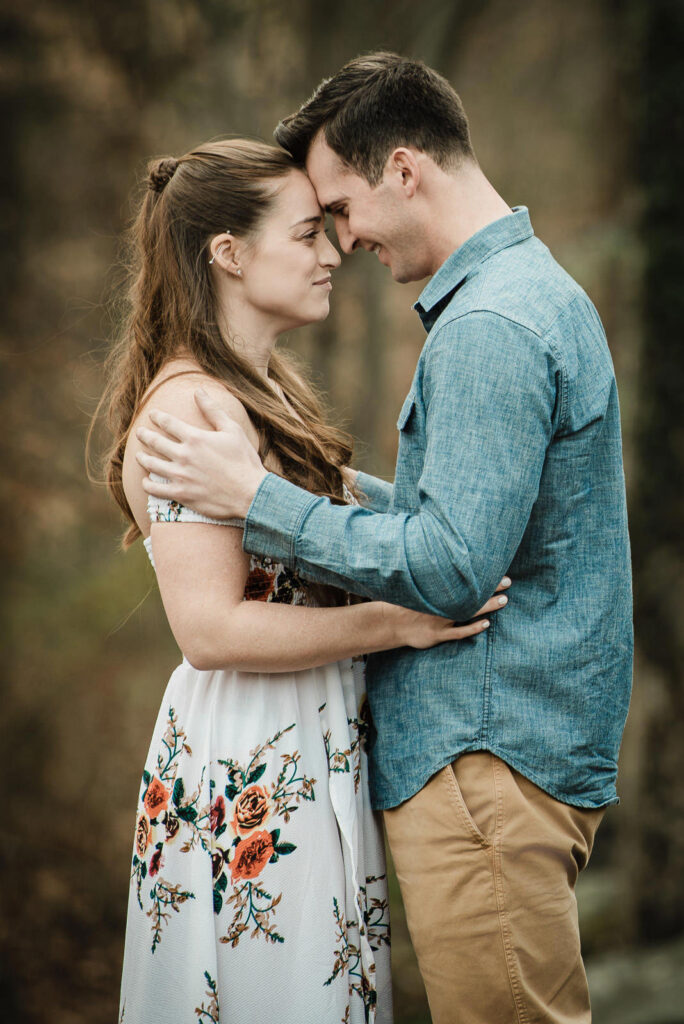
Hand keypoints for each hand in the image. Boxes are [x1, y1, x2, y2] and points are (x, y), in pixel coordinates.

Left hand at [136, 390, 267, 518]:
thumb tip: (199, 391)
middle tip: (139, 432)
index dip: (158, 417)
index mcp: (195, 438)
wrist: (250, 493)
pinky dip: (148, 484)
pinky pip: (156, 489)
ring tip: (139, 455)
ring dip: (142, 458)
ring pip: (152, 464)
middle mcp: (184, 455)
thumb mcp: (232, 430)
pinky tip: (146, 481)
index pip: (168, 423)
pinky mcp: (182, 494)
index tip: (152, 415)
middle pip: (155, 442)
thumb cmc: (244, 460)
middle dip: (145, 435)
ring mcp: (181, 476)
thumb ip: (213, 410)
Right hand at [384, 577, 511, 648]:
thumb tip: (448, 567)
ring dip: (487, 605)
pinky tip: (486, 624)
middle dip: (490, 587)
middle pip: (470, 593)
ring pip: (468, 611)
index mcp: (438, 591)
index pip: (462, 580)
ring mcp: (440, 619)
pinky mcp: (437, 634)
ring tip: (504, 600)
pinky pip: (458, 632)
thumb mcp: (419, 589)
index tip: (496, 566)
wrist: (390, 624)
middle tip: (508, 581)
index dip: (480, 575)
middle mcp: (441, 604)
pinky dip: (473, 628)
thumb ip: (434, 581)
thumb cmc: (407, 606)